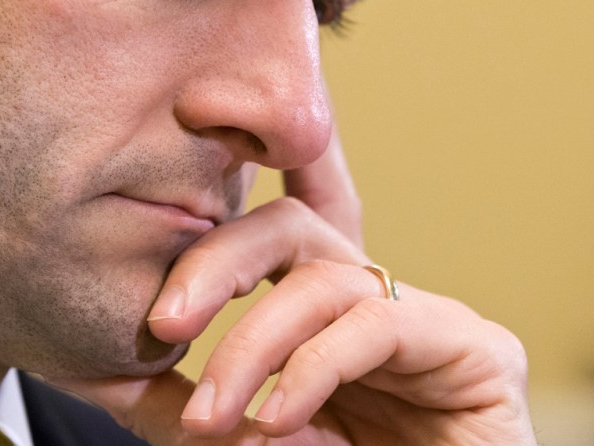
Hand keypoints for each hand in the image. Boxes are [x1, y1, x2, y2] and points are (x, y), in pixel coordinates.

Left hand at [58, 127, 535, 444]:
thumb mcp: (245, 444)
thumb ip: (194, 411)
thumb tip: (115, 374)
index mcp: (324, 322)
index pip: (275, 238)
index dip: (236, 198)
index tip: (173, 174)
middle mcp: (373, 306)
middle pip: (289, 229)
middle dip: (217, 262)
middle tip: (160, 323)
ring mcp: (427, 322)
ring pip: (324, 276)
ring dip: (253, 344)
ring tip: (214, 416)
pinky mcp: (478, 350)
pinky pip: (377, 323)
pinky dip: (314, 367)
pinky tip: (278, 416)